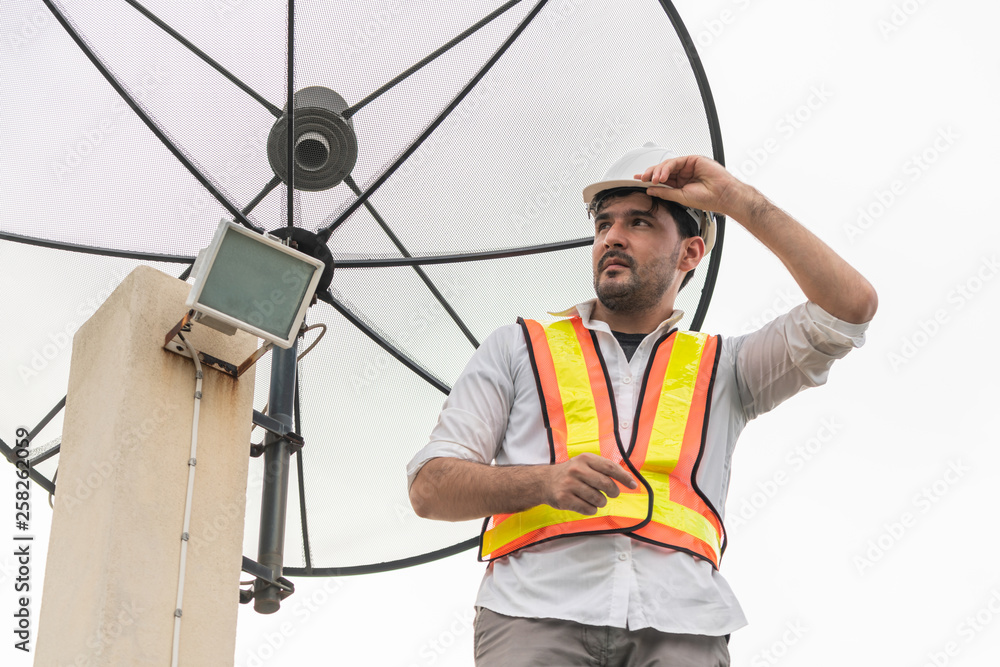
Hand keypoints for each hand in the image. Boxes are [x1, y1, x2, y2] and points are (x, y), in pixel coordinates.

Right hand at [543, 452, 638, 514]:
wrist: (544, 481)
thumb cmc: (572, 473)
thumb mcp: (585, 464)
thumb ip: (605, 468)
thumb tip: (629, 479)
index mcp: (585, 459)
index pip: (610, 467)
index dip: (624, 477)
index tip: (633, 485)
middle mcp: (576, 470)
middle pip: (606, 484)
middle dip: (613, 492)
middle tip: (613, 494)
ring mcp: (569, 485)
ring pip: (598, 499)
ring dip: (601, 502)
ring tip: (596, 499)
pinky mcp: (564, 499)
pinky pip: (588, 509)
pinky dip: (591, 509)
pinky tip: (586, 504)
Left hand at [635, 154, 751, 219]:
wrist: (722, 195)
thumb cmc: (707, 198)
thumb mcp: (680, 197)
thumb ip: (665, 192)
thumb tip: (650, 190)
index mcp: (680, 183)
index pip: (662, 179)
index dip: (649, 179)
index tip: (638, 180)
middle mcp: (683, 174)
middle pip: (662, 170)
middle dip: (650, 173)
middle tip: (642, 179)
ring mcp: (688, 166)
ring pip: (667, 165)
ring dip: (657, 172)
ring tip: (653, 180)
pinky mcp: (692, 160)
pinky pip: (675, 161)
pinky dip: (667, 168)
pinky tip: (662, 176)